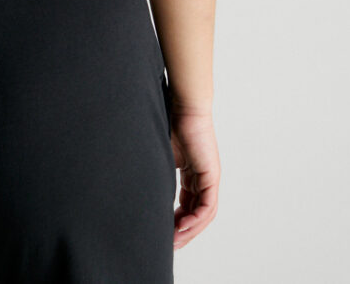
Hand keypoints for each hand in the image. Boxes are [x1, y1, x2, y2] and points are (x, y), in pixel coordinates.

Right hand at [170, 110, 219, 249]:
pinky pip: (207, 205)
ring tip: (175, 240)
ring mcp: (209, 177)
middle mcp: (202, 177)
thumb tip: (138, 182)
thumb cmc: (170, 120)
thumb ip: (157, 169)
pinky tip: (181, 225)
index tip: (163, 231)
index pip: (187, 204)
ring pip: (203, 213)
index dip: (176, 220)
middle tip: (169, 244)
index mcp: (191, 172)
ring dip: (190, 229)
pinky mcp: (211, 175)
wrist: (184, 105)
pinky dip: (195, 218)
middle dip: (183, 231)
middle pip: (196, 213)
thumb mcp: (161, 152)